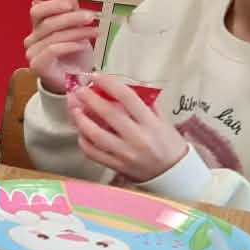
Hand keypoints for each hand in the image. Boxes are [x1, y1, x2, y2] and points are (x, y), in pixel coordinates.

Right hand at [24, 0, 100, 94]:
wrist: (75, 81)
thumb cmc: (75, 57)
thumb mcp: (77, 31)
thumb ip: (71, 16)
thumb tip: (70, 1)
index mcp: (38, 28)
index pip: (38, 11)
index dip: (53, 5)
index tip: (71, 4)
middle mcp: (32, 40)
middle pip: (48, 22)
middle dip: (72, 18)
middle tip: (90, 17)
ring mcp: (33, 53)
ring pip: (53, 36)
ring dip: (77, 32)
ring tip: (94, 32)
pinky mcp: (37, 65)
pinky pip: (52, 50)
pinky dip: (69, 45)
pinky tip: (83, 44)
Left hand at [68, 78, 186, 183]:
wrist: (174, 173)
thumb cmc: (169, 144)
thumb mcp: (162, 121)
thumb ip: (146, 105)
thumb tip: (127, 87)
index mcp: (150, 123)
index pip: (128, 98)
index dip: (110, 84)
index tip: (97, 76)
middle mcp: (137, 138)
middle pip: (109, 114)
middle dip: (90, 99)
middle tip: (79, 91)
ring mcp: (125, 153)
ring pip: (96, 135)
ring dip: (82, 121)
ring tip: (75, 110)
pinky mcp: (116, 166)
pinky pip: (94, 153)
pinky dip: (84, 141)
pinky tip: (81, 132)